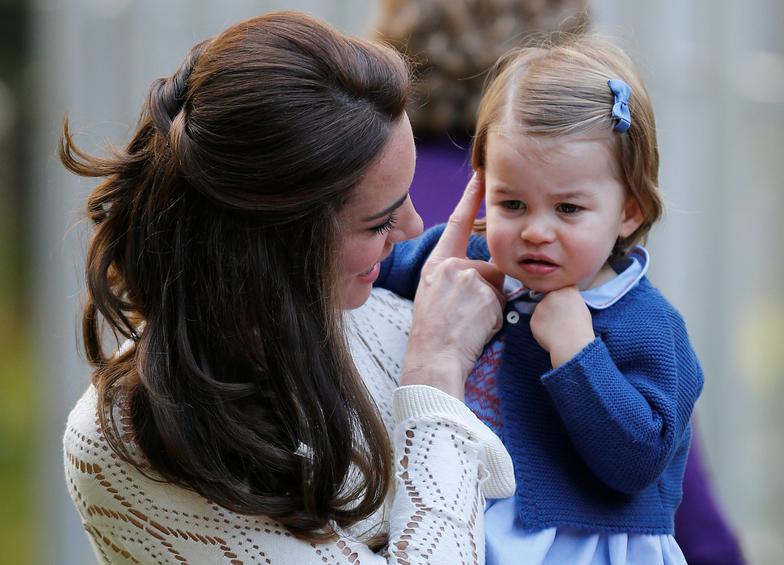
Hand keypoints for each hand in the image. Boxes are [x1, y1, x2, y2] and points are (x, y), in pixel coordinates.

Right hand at [402, 171, 505, 398]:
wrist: (433, 358)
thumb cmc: (433, 335)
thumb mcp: (434, 297)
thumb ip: (456, 279)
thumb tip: (482, 279)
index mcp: (435, 265)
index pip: (456, 225)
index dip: (470, 199)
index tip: (480, 177)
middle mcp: (452, 265)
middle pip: (487, 269)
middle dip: (486, 293)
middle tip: (464, 318)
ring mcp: (469, 276)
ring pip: (497, 288)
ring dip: (492, 307)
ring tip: (468, 325)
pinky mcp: (486, 292)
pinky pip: (503, 303)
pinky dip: (496, 318)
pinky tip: (477, 329)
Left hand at [530, 286, 594, 367]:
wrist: (571, 343)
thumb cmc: (582, 328)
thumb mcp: (583, 308)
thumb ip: (572, 300)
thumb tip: (566, 302)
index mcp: (566, 290)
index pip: (564, 289)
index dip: (566, 298)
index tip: (568, 306)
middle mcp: (551, 295)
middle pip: (551, 298)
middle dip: (554, 305)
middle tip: (561, 319)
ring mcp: (540, 307)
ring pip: (542, 310)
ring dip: (547, 316)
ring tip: (557, 328)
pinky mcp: (533, 319)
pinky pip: (537, 322)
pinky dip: (542, 327)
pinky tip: (551, 334)